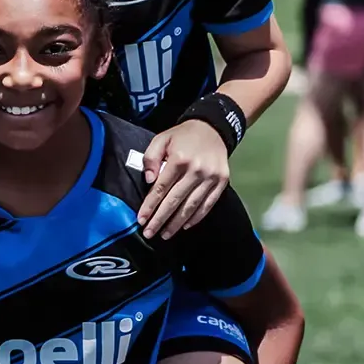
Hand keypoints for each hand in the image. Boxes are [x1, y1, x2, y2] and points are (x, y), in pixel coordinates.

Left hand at [139, 120, 229, 238]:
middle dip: (160, 220)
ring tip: (165, 234)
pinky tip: (184, 226)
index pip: (161, 188)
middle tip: (149, 233)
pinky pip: (208, 204)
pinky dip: (196, 217)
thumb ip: (150, 158)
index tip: (141, 220)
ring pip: (191, 206)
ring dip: (177, 223)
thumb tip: (149, 181)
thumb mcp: (160, 139)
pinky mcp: (222, 182)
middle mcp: (197, 170)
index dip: (150, 206)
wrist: (213, 128)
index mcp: (180, 159)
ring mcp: (212, 177)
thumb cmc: (182, 136)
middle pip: (175, 201)